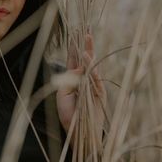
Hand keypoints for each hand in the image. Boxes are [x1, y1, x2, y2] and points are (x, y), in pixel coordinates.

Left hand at [55, 33, 105, 151]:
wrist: (79, 132)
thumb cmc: (68, 115)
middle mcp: (83, 80)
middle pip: (84, 59)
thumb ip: (69, 79)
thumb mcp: (62, 95)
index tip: (74, 33)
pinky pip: (95, 77)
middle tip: (85, 28)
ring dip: (89, 50)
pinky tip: (87, 56)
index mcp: (73, 80)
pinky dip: (91, 66)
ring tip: (87, 36)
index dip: (74, 48)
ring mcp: (93, 85)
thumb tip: (80, 66)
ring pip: (91, 65)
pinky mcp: (100, 92)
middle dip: (84, 44)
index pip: (73, 61)